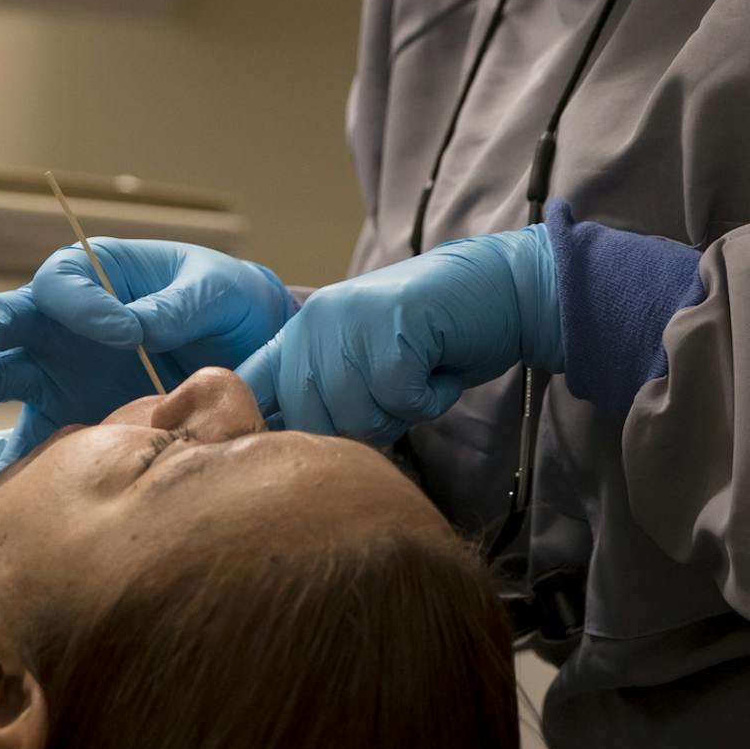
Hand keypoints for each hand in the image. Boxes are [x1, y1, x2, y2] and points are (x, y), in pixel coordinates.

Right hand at [0, 240, 297, 475]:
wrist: (251, 353)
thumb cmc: (228, 302)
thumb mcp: (217, 289)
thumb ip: (179, 303)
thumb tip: (139, 324)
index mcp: (98, 275)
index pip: (62, 280)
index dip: (83, 303)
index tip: (125, 332)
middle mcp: (65, 321)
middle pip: (3, 319)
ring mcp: (59, 371)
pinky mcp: (67, 417)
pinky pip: (30, 441)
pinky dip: (10, 465)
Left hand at [236, 226, 559, 444]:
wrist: (500, 290)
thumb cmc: (434, 338)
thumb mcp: (364, 361)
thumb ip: (324, 393)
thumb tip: (285, 456)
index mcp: (300, 332)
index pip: (249, 388)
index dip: (260, 430)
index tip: (286, 458)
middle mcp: (314, 323)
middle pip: (310, 423)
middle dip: (360, 429)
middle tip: (395, 399)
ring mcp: (350, 321)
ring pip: (358, 418)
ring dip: (399, 415)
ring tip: (419, 377)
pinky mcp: (391, 327)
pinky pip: (400, 402)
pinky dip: (429, 400)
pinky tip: (439, 370)